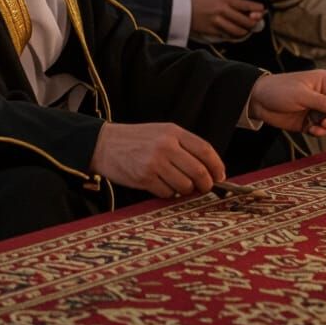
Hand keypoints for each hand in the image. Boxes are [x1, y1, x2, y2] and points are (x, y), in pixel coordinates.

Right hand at [90, 122, 223, 197]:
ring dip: (186, 190)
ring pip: (185, 185)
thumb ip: (184, 146)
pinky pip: (167, 193)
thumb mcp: (162, 132)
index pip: (205, 150)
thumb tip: (209, 168)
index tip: (221, 176)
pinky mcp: (144, 178)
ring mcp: (155, 162)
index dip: (217, 165)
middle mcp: (166, 146)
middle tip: (205, 187)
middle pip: (199, 171)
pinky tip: (162, 185)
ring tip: (179, 184)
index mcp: (173, 132)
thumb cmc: (136, 139)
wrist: (105, 144)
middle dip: (206, 183)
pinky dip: (169, 193)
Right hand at [190, 0, 265, 40]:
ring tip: (249, 27)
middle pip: (245, 20)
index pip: (245, 5)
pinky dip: (236, 35)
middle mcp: (221, 10)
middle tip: (258, 20)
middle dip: (254, 22)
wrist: (183, 10)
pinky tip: (239, 32)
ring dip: (246, 30)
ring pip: (238, 30)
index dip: (257, 8)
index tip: (262, 9)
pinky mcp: (213, 31)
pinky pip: (229, 36)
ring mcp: (217, 22)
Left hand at [247, 70, 325, 137]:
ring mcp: (318, 109)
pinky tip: (311, 128)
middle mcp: (325, 96)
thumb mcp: (302, 94)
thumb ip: (323, 101)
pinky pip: (323, 129)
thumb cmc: (279, 90)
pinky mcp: (311, 121)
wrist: (259, 101)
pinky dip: (320, 131)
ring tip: (320, 123)